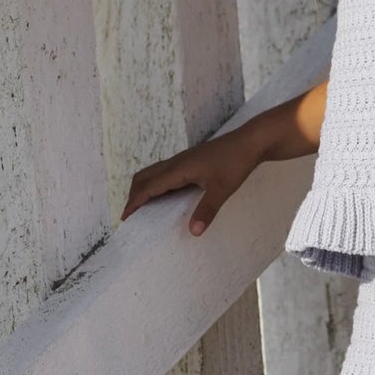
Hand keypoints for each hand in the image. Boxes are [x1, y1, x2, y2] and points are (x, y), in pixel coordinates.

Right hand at [119, 127, 256, 235]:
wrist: (249, 142)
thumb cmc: (236, 162)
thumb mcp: (222, 189)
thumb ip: (207, 210)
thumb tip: (193, 232)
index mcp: (178, 169)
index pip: (147, 187)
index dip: (134, 203)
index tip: (124, 218)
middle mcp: (175, 163)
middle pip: (144, 178)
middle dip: (133, 196)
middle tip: (130, 216)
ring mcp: (182, 160)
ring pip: (153, 173)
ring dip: (143, 189)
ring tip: (142, 207)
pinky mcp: (190, 161)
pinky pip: (164, 172)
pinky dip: (155, 184)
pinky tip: (164, 196)